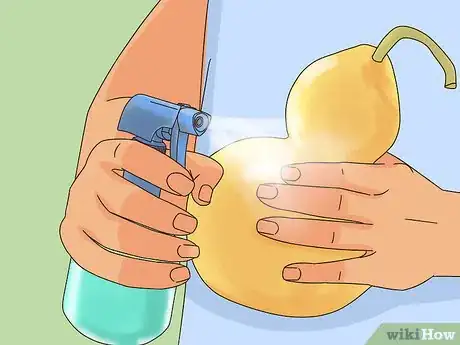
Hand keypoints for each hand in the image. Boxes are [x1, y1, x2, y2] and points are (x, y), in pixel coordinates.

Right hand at [60, 138, 222, 288]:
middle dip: (166, 218)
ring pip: (118, 238)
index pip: (131, 155)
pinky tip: (175, 275)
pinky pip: (107, 268)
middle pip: (127, 202)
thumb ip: (199, 170)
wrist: (114, 191)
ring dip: (159, 249)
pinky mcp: (75, 242)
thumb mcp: (174, 165)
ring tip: (188, 252)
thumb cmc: (150, 179)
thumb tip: (203, 195)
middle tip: (191, 226)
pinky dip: (145, 276)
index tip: (187, 186)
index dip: (161, 171)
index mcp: (110, 153)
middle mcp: (88, 180)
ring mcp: (77, 212)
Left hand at [256, 153, 459, 289]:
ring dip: (295, 231)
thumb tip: (346, 151)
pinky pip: (343, 271)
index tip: (285, 173)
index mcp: (389, 185)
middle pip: (331, 204)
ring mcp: (380, 242)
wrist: (457, 237)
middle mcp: (382, 212)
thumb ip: (374, 164)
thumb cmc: (423, 202)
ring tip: (265, 227)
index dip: (313, 174)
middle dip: (294, 199)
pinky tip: (289, 271)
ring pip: (331, 235)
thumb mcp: (406, 176)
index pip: (344, 175)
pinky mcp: (381, 271)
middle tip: (264, 194)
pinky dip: (315, 272)